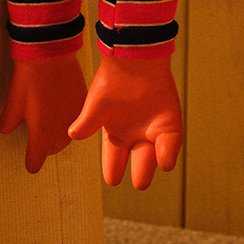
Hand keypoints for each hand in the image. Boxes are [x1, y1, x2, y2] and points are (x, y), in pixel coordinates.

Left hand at [0, 45, 89, 173]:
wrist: (51, 54)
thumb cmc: (30, 78)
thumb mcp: (13, 103)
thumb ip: (8, 123)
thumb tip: (4, 130)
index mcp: (42, 135)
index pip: (36, 162)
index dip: (30, 162)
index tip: (29, 162)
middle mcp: (61, 131)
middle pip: (53, 150)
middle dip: (44, 147)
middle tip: (36, 137)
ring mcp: (75, 118)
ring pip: (67, 137)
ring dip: (58, 134)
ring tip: (48, 121)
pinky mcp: (83, 104)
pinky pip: (76, 120)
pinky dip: (68, 119)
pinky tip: (60, 106)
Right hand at [68, 46, 182, 190]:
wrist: (133, 60)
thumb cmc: (112, 80)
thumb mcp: (95, 106)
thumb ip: (86, 123)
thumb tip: (72, 136)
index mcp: (115, 133)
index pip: (114, 157)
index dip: (113, 169)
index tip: (112, 181)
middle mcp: (135, 134)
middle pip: (139, 160)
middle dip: (140, 174)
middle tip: (140, 184)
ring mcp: (153, 128)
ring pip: (155, 154)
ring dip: (152, 166)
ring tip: (146, 179)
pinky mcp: (169, 122)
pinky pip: (171, 143)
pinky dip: (168, 153)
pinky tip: (164, 163)